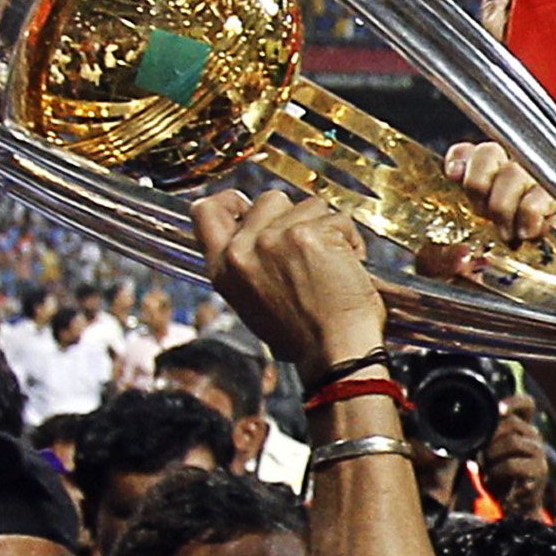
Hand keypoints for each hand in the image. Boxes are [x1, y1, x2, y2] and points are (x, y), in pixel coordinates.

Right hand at [190, 190, 383, 373]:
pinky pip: (338, 218)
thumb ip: (248, 264)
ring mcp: (274, 239)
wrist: (333, 355)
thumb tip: (258, 234)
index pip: (205, 212)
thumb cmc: (301, 338)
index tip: (247, 205)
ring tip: (330, 266)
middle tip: (308, 251)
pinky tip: (348, 268)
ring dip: (326, 230)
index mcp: (223, 269)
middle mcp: (242, 251)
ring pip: (308, 206)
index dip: (230, 201)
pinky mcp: (308, 235)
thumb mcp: (252, 304)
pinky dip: (350, 240)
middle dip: (295, 217)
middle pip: (269, 200)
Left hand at [416, 142, 555, 285]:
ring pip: (519, 170)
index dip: (460, 158)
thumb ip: (436, 260)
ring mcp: (533, 196)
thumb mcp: (444, 275)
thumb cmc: (480, 291)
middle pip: (492, 153)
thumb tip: (455, 254)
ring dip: (506, 201)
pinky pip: (547, 194)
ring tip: (506, 233)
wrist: (518, 316)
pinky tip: (528, 232)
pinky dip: (533, 211)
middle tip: (482, 213)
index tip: (453, 175)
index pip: (466, 155)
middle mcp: (502, 188)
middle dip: (480, 180)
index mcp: (473, 194)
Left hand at [481, 397, 551, 518]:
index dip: (513, 402)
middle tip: (480, 456)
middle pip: (512, 423)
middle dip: (490, 438)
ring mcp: (539, 453)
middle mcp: (534, 438)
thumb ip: (486, 437)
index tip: (498, 409)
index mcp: (523, 429)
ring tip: (486, 469)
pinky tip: (493, 480)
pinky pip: (512, 464)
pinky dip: (497, 472)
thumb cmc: (500, 477)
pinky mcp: (539, 471)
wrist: (515, 507)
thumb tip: (471, 426)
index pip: (526, 405)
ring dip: (492, 455)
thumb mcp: (489, 453)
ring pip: (512, 441)